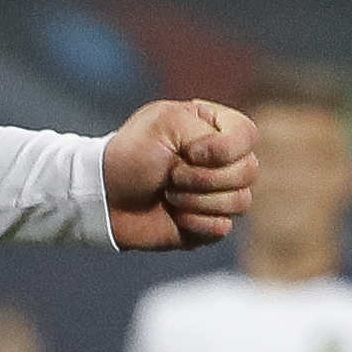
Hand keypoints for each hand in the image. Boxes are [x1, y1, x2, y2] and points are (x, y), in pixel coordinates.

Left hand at [103, 98, 254, 251]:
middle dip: (202, 177)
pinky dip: (194, 223)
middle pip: (248, 171)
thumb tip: (227, 163)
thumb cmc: (129, 156)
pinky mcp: (209, 224)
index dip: (223, 149)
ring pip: (240, 201)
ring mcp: (218, 193)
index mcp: (214, 128)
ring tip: (167, 194)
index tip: (188, 151)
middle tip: (169, 175)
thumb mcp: (165, 123)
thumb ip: (205, 131)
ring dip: (196, 200)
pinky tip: (173, 216)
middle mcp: (222, 160)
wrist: (102, 199)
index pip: (248, 136)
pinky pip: (223, 228)